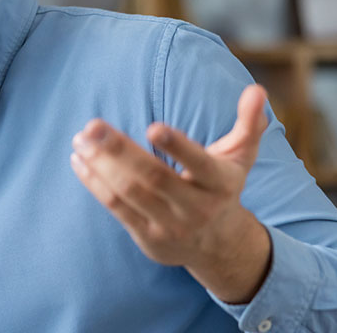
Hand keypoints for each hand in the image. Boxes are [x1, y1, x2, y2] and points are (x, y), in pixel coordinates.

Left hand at [70, 84, 271, 302]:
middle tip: (92, 125)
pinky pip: (115, 208)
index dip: (177, 147)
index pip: (199, 163)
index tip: (153, 127)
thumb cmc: (221, 188)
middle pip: (152, 177)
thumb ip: (248, 124)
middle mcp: (195, 207)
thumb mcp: (239, 158)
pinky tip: (79, 160)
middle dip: (119, 150)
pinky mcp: (146, 237)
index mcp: (219, 183)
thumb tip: (257, 90)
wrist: (217, 246)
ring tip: (80, 139)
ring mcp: (169, 225)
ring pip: (129, 192)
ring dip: (100, 164)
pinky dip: (94, 183)